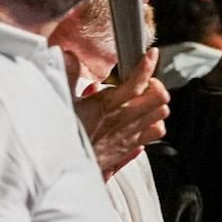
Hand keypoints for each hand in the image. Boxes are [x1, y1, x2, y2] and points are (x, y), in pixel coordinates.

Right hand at [71, 47, 170, 177]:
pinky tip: (143, 119)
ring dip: (156, 105)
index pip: (136, 82)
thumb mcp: (60, 100)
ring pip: (161, 115)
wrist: (60, 167)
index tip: (151, 55)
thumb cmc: (60, 135)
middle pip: (159, 98)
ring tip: (145, 100)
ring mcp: (129, 135)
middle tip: (144, 81)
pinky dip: (154, 124)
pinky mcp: (129, 148)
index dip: (147, 66)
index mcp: (107, 105)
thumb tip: (69, 55)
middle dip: (155, 85)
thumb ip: (67, 74)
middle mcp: (123, 120)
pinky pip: (154, 134)